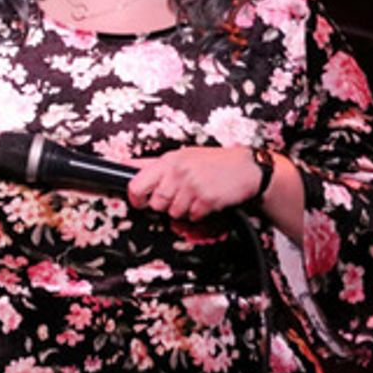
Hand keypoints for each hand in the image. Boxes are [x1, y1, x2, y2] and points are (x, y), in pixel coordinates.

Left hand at [127, 146, 263, 221]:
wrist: (247, 168)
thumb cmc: (212, 162)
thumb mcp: (181, 156)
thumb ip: (153, 164)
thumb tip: (124, 165)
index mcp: (167, 160)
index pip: (136, 185)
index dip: (135, 198)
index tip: (140, 202)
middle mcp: (177, 172)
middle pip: (155, 203)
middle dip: (164, 205)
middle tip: (177, 198)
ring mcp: (192, 186)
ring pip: (173, 212)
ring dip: (183, 210)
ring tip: (194, 196)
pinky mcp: (207, 199)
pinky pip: (192, 216)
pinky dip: (198, 213)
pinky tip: (206, 201)